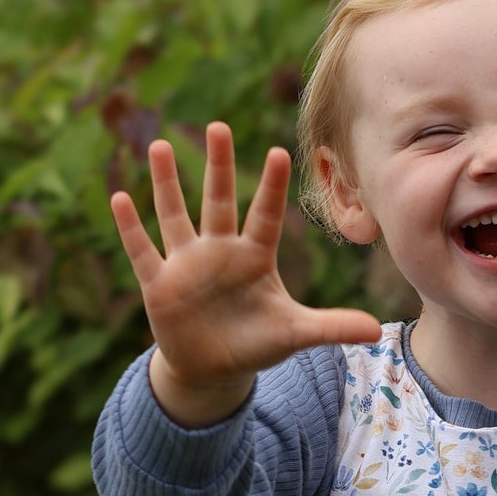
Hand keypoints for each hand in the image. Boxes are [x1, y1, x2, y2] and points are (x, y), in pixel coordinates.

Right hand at [110, 122, 383, 422]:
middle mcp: (219, 251)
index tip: (279, 152)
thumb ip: (332, 327)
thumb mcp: (294, 335)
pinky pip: (142, 251)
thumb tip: (378, 331)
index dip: (270, 186)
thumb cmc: (255, 343)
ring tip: (160, 145)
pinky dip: (131, 229)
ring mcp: (187, 264)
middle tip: (218, 126)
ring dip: (166, 184)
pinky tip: (118, 199)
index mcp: (254, 257)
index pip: (265, 215)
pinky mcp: (159, 284)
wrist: (213, 369)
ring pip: (175, 216)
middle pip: (218, 201)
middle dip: (217, 166)